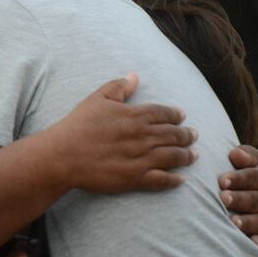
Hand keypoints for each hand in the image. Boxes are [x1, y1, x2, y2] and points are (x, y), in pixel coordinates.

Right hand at [54, 72, 197, 192]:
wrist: (63, 155)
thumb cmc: (78, 125)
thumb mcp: (96, 99)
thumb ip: (118, 87)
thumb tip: (134, 76)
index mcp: (134, 116)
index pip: (163, 113)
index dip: (175, 114)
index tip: (181, 115)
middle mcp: (143, 137)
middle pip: (173, 134)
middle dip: (186, 134)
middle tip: (194, 134)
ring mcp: (141, 159)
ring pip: (173, 156)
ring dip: (186, 155)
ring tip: (193, 155)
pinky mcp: (135, 178)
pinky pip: (162, 180)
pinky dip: (174, 180)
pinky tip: (181, 180)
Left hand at [219, 145, 257, 251]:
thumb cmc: (254, 175)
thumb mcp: (257, 161)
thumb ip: (247, 156)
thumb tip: (235, 154)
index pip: (257, 177)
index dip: (240, 178)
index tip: (222, 181)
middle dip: (241, 199)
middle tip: (223, 199)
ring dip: (249, 221)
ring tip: (233, 222)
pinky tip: (252, 240)